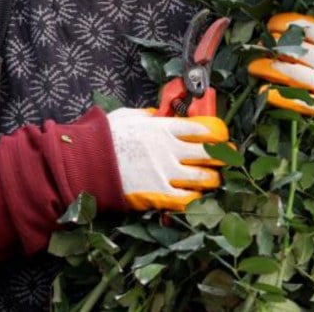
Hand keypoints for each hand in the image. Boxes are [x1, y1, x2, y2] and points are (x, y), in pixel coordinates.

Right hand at [106, 108, 228, 211]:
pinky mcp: (158, 193)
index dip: (217, 133)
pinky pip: (186, 198)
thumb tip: (158, 115)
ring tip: (214, 179)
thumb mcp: (127, 116)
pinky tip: (198, 197)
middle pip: (208, 153)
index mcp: (163, 128)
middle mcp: (169, 149)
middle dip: (222, 157)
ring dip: (212, 179)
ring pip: (203, 177)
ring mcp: (165, 172)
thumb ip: (148, 115)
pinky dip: (196, 198)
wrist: (85, 162)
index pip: (201, 129)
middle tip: (228, 159)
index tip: (222, 136)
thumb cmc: (104, 137)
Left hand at [248, 13, 313, 135]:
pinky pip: (295, 101)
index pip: (303, 25)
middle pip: (289, 47)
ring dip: (265, 68)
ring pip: (287, 72)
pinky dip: (276, 96)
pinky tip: (263, 92)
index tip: (271, 24)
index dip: (282, 23)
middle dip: (268, 45)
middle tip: (255, 45)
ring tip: (252, 67)